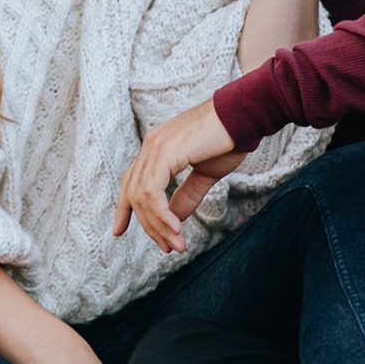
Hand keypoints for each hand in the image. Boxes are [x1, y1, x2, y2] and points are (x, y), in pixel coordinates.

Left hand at [114, 100, 243, 253]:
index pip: (130, 181)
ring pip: (142, 196)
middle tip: (168, 247)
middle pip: (134, 194)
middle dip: (149, 225)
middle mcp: (151, 145)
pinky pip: (152, 190)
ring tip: (176, 244)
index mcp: (157, 148)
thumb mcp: (204, 175)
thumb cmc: (229, 140)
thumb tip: (174, 219)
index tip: (119, 231)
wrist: (245, 116)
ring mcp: (155, 147)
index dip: (124, 208)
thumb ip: (186, 195)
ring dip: (158, 225)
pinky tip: (175, 228)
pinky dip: (161, 213)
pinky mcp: (165, 151)